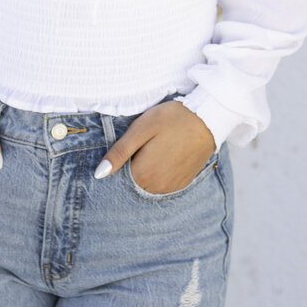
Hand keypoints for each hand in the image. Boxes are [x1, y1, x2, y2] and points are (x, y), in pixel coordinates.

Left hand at [94, 101, 216, 193]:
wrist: (208, 119)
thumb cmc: (172, 119)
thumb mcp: (142, 129)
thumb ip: (120, 152)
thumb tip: (99, 174)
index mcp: (143, 174)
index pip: (118, 177)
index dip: (119, 160)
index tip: (128, 145)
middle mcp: (157, 187)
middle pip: (133, 181)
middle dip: (132, 165)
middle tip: (142, 142)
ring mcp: (171, 187)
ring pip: (147, 183)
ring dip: (146, 169)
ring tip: (155, 147)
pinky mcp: (182, 183)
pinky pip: (162, 183)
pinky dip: (158, 172)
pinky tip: (164, 154)